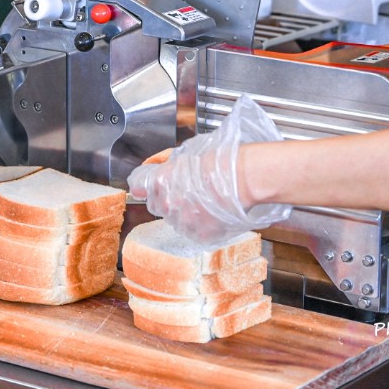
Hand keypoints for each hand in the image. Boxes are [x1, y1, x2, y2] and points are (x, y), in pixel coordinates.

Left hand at [127, 95, 291, 246]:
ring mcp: (184, 223)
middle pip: (158, 205)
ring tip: (207, 200)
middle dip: (169, 197)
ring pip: (176, 220)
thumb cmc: (223, 159)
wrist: (248, 177)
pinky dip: (201, 224)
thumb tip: (144, 174)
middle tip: (190, 189)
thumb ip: (163, 164)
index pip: (139, 186)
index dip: (149, 183)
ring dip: (185, 212)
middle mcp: (168, 204)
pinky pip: (194, 231)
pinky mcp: (201, 235)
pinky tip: (214, 211)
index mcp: (161, 181)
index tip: (153, 183)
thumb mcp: (187, 152)